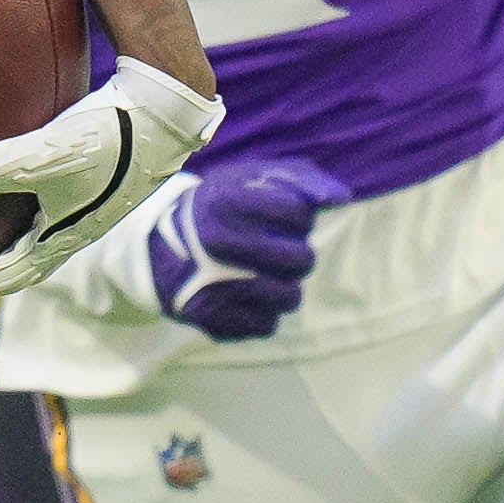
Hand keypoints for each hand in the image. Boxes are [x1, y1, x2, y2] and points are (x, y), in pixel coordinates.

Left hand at [0, 57, 228, 301]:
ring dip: (2, 229)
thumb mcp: (39, 157)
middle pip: (21, 259)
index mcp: (62, 239)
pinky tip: (6, 157)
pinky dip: (19, 188)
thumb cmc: (106, 139)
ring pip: (35, 227)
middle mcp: (75, 227)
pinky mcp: (95, 173)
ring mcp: (87, 202)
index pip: (6, 278)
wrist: (164, 113)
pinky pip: (47, 192)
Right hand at [141, 154, 343, 340]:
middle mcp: (220, 241)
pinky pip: (267, 324)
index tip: (281, 214)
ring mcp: (217, 284)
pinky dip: (261, 312)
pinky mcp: (214, 320)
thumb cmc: (222, 207)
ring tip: (260, 274)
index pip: (297, 211)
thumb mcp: (254, 177)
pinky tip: (245, 296)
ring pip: (289, 297)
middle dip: (296, 253)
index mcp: (230, 201)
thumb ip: (301, 180)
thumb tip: (340, 198)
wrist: (162, 246)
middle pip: (302, 259)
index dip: (298, 214)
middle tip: (273, 247)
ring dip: (282, 286)